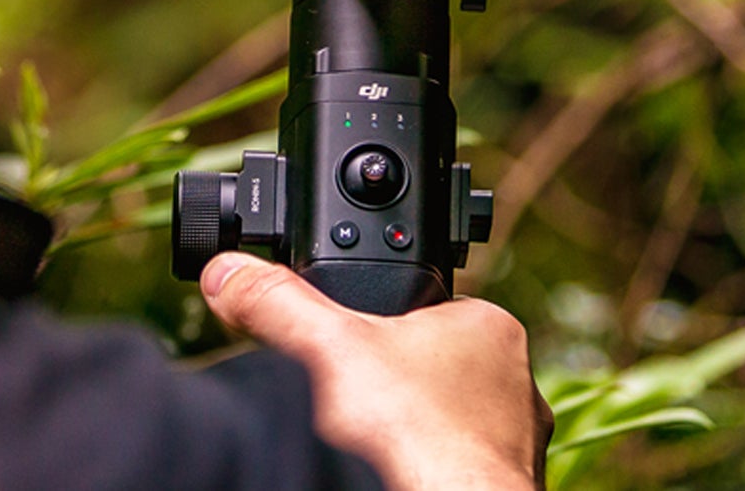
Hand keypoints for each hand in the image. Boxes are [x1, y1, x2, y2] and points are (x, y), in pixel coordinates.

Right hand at [199, 253, 549, 490]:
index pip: (425, 305)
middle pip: (432, 364)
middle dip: (391, 381)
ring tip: (373, 438)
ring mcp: (515, 435)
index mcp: (486, 324)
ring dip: (409, 426)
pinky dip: (426, 464)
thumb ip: (278, 304)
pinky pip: (458, 462)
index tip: (349, 342)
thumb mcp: (328, 349)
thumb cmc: (417, 433)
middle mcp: (514, 376)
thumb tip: (230, 275)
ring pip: (447, 418)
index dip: (380, 320)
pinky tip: (397, 469)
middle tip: (355, 398)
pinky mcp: (504, 480)